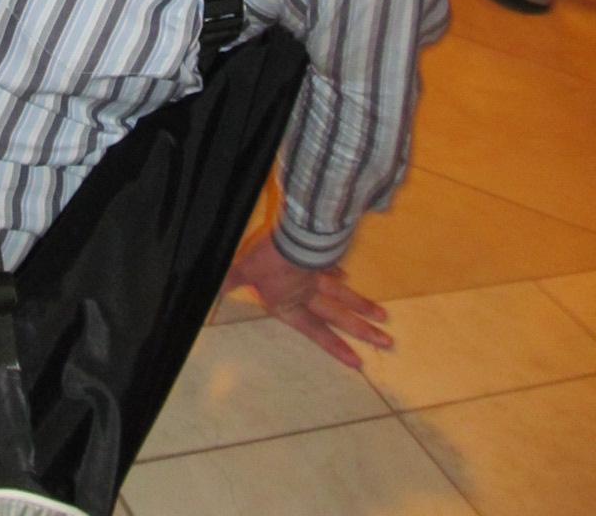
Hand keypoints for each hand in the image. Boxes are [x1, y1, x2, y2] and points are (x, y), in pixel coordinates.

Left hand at [222, 231, 390, 368]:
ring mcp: (316, 273)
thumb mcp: (241, 271)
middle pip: (339, 314)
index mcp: (290, 303)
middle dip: (362, 331)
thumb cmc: (266, 258)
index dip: (335, 347)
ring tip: (383, 317)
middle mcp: (308, 292)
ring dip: (362, 305)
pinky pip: (331, 266)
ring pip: (344, 293)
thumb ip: (228, 283)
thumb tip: (208, 298)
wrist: (289, 233)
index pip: (316, 331)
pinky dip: (339, 273)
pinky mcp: (318, 254)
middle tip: (387, 342)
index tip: (358, 363)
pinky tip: (347, 277)